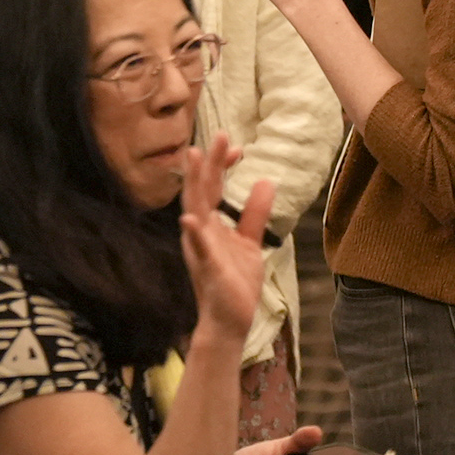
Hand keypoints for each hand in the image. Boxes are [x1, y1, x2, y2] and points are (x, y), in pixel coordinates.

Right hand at [176, 134, 275, 349]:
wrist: (230, 321)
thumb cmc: (235, 282)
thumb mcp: (250, 242)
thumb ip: (254, 214)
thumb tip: (264, 181)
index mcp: (211, 226)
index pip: (214, 188)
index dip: (223, 166)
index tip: (238, 147)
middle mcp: (201, 233)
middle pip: (203, 191)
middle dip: (210, 163)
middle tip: (220, 134)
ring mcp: (202, 250)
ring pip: (196, 211)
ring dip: (196, 185)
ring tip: (195, 158)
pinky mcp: (209, 269)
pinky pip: (199, 250)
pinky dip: (195, 234)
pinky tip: (189, 219)